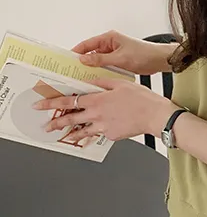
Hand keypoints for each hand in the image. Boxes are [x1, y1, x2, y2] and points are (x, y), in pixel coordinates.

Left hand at [33, 79, 178, 142]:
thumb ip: (101, 83)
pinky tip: (93, 132)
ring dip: (70, 132)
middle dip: (55, 122)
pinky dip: (95, 132)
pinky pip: (100, 133)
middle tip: (46, 125)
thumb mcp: (119, 84)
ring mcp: (104, 127)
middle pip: (70, 119)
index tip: (41, 105)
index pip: (68, 102)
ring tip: (61, 134)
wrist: (155, 115)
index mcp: (97, 100)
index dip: (52, 103)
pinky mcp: (112, 135)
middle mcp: (97, 115)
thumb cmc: (142, 99)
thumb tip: (89, 82)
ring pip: (82, 131)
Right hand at [73, 30, 177, 75]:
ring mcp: (114, 53)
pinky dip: (101, 72)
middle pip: (90, 53)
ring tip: (81, 78)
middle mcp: (110, 44)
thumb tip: (83, 59)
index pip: (87, 44)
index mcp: (109, 38)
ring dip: (92, 68)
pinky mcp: (118, 61)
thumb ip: (101, 59)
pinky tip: (96, 80)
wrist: (159, 61)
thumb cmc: (143, 55)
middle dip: (82, 62)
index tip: (67, 60)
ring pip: (97, 61)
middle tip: (72, 71)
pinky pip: (105, 66)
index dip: (76, 51)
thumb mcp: (120, 58)